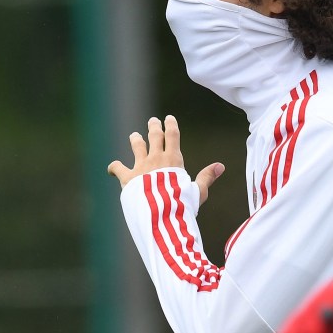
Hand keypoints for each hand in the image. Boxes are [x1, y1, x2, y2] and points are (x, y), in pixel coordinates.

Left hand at [108, 115, 224, 204]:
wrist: (160, 214)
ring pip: (137, 146)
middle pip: (154, 136)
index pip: (172, 135)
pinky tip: (111, 168)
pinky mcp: (128, 178)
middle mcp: (156, 159)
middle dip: (154, 127)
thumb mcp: (198, 192)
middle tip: (153, 121)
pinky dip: (114, 167)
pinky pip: (118, 168)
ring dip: (136, 139)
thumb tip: (220, 166)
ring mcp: (141, 167)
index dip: (170, 125)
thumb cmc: (182, 205)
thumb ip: (206, 177)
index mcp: (173, 160)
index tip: (169, 118)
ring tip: (134, 136)